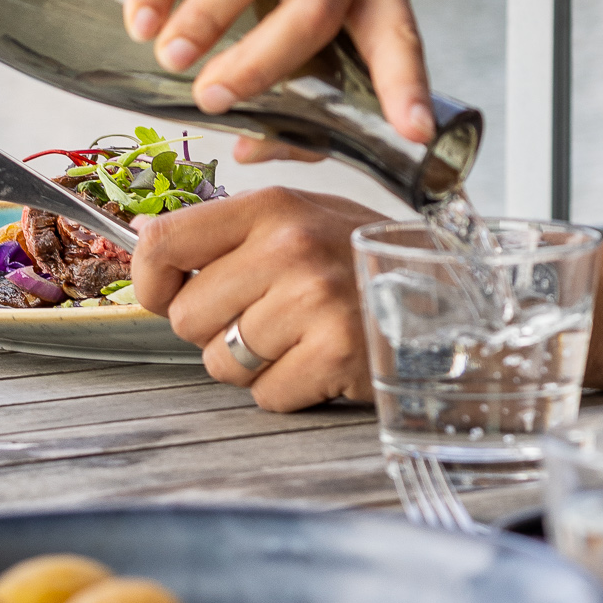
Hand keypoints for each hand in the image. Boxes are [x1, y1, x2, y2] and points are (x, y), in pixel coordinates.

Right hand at [122, 0, 435, 141]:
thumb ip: (302, 64)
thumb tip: (252, 150)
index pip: (398, 32)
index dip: (406, 85)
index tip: (414, 132)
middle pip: (316, 4)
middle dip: (263, 61)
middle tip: (214, 99)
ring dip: (209, 16)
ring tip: (170, 57)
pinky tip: (142, 13)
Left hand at [129, 188, 373, 409]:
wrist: (453, 295)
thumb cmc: (365, 261)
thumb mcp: (305, 218)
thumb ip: (234, 233)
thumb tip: (150, 252)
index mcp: (273, 207)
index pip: (162, 242)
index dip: (149, 281)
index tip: (165, 294)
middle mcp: (289, 247)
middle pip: (185, 317)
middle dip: (215, 330)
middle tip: (266, 319)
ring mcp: (313, 301)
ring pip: (220, 362)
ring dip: (252, 364)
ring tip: (298, 339)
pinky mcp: (334, 351)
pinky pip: (266, 394)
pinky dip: (289, 390)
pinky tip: (321, 361)